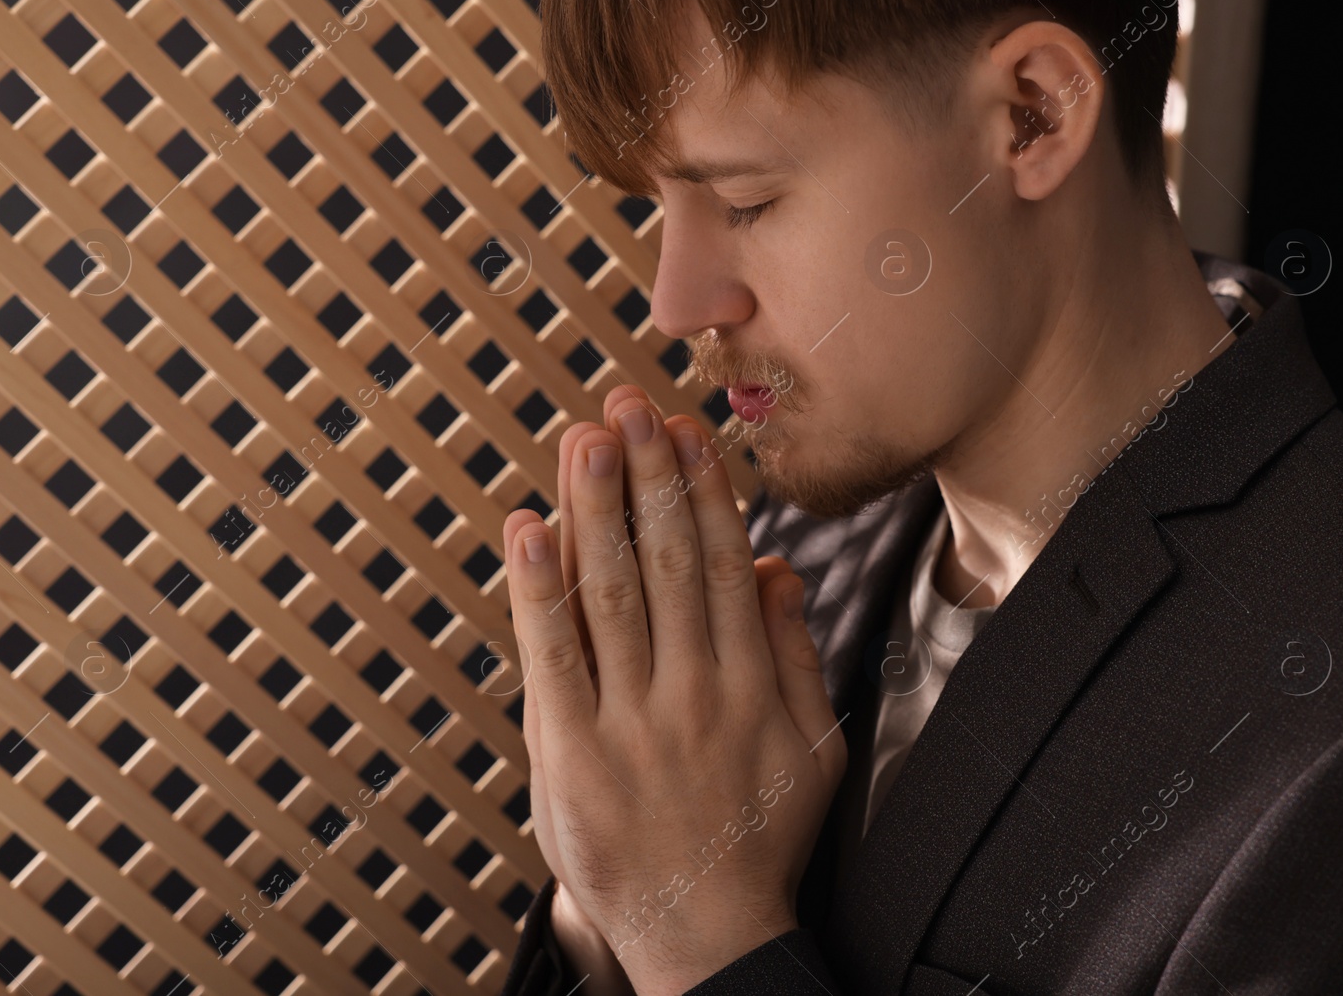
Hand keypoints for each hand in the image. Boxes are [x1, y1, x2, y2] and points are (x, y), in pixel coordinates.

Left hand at [504, 384, 846, 995]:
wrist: (709, 936)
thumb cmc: (761, 842)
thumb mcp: (815, 750)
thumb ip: (797, 655)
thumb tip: (782, 568)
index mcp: (749, 686)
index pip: (726, 564)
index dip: (705, 491)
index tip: (688, 432)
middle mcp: (692, 693)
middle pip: (668, 563)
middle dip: (648, 476)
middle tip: (629, 405)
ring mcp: (629, 723)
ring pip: (612, 594)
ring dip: (595, 508)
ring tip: (584, 438)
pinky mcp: (570, 754)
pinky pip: (553, 657)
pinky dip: (537, 589)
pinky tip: (526, 529)